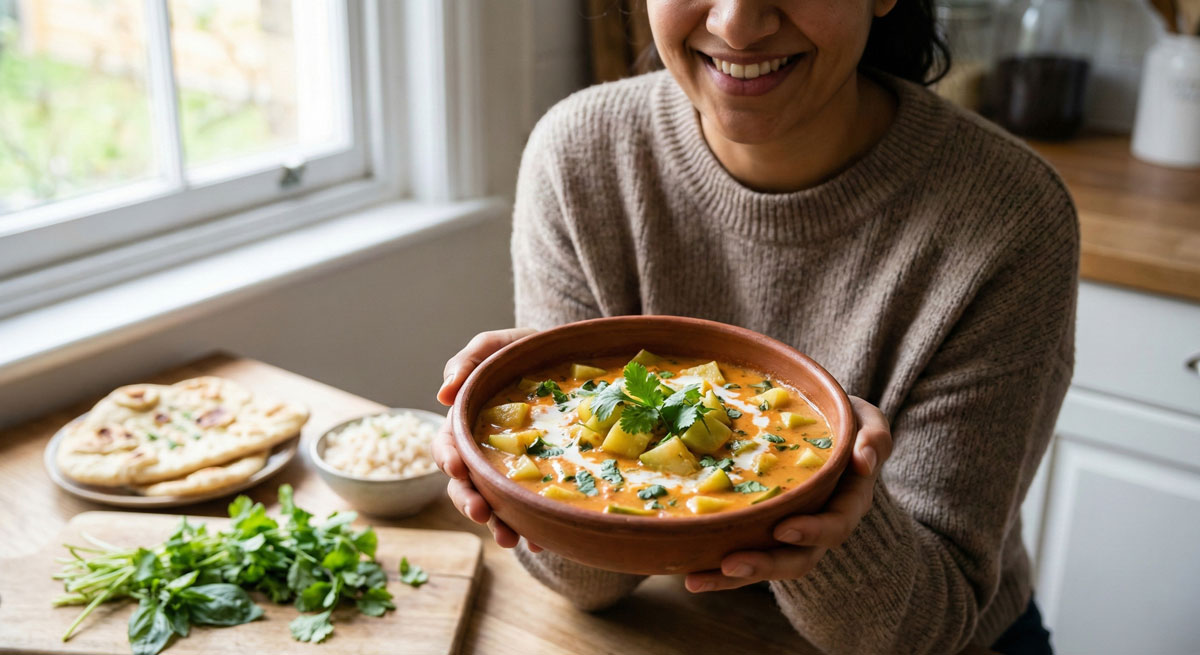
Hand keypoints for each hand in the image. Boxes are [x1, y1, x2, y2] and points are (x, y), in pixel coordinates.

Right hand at [432, 328, 543, 550]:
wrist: (570, 359)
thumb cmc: (525, 350)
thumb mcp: (497, 346)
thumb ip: (468, 360)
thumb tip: (443, 394)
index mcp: (467, 423)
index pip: (447, 446)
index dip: (448, 459)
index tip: (458, 468)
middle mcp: (483, 453)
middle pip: (465, 484)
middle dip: (469, 501)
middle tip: (481, 513)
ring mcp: (509, 470)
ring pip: (494, 504)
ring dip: (497, 524)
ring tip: (511, 539)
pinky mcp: (537, 481)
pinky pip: (530, 509)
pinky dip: (532, 528)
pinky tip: (542, 542)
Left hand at [685, 396, 892, 592]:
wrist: (825, 429)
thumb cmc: (846, 422)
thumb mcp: (867, 422)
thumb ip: (873, 438)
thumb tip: (864, 461)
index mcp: (848, 502)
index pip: (835, 525)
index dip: (812, 531)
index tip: (783, 529)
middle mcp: (819, 526)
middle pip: (798, 559)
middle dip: (765, 565)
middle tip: (731, 563)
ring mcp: (791, 535)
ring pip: (767, 566)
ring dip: (733, 578)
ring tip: (697, 579)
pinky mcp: (764, 533)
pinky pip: (745, 554)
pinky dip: (717, 571)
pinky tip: (689, 576)